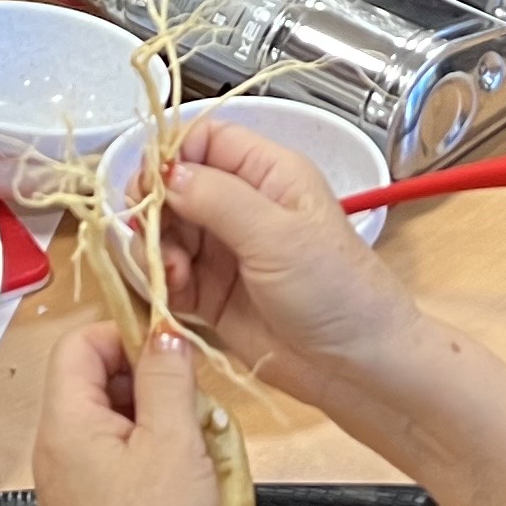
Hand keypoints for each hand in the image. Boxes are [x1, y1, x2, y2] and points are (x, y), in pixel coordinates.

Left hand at [35, 322, 229, 505]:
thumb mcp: (175, 440)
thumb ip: (167, 375)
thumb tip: (163, 330)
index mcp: (65, 424)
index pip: (79, 343)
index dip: (126, 336)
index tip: (172, 353)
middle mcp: (54, 449)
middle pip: (95, 381)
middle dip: (148, 382)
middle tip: (192, 406)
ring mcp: (68, 483)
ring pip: (110, 421)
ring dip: (156, 421)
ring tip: (193, 447)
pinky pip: (114, 460)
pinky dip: (149, 456)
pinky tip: (182, 481)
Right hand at [150, 120, 423, 405]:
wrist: (357, 366)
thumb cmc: (336, 290)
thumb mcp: (278, 235)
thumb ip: (218, 198)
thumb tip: (164, 172)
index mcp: (269, 174)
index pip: (206, 140)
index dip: (171, 154)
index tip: (149, 183)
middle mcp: (244, 205)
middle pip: (175, 185)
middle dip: (156, 206)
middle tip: (151, 232)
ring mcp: (226, 250)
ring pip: (166, 230)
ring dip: (157, 247)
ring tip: (173, 270)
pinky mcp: (212, 293)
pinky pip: (169, 273)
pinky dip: (162, 278)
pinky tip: (173, 289)